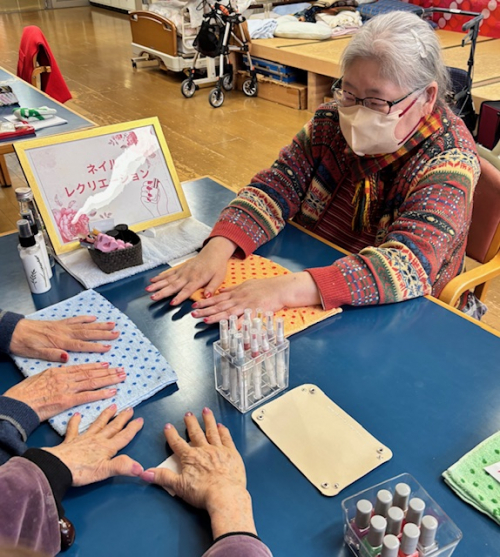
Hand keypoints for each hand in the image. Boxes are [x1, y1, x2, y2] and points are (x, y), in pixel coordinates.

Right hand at [4, 362, 125, 421]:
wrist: (16, 405)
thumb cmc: (23, 394)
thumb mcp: (38, 377)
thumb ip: (54, 372)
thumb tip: (64, 368)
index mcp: (57, 371)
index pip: (81, 368)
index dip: (96, 366)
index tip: (107, 365)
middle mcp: (64, 377)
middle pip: (90, 373)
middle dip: (108, 372)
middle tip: (121, 370)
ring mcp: (66, 388)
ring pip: (92, 382)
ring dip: (109, 379)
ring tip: (121, 377)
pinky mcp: (66, 400)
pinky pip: (88, 395)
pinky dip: (101, 393)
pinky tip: (112, 392)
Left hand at [9, 316, 119, 362]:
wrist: (13, 331)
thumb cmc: (24, 344)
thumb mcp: (35, 353)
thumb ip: (52, 355)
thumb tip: (67, 357)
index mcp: (60, 342)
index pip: (82, 345)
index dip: (96, 346)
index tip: (109, 347)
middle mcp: (64, 333)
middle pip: (87, 333)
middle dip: (104, 334)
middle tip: (117, 333)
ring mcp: (62, 327)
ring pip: (84, 325)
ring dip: (99, 325)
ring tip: (112, 324)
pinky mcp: (59, 323)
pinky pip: (75, 320)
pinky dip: (85, 318)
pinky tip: (93, 318)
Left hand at [44, 405, 143, 485]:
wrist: (56, 467)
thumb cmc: (81, 471)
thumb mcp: (105, 470)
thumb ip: (123, 467)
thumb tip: (141, 468)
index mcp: (107, 447)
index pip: (123, 436)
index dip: (133, 428)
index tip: (140, 419)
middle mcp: (97, 440)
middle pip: (113, 427)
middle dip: (122, 418)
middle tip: (130, 409)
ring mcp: (83, 439)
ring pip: (98, 424)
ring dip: (106, 415)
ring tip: (112, 406)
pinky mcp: (70, 441)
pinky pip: (73, 429)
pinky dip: (75, 422)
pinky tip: (76, 415)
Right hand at [140, 408, 256, 538]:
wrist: (225, 495)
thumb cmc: (202, 492)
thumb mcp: (178, 487)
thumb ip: (162, 477)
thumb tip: (144, 473)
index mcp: (190, 457)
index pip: (177, 443)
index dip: (172, 434)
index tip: (168, 426)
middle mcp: (204, 450)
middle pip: (196, 433)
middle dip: (191, 423)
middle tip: (188, 414)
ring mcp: (218, 449)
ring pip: (212, 431)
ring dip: (208, 420)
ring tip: (206, 411)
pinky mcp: (231, 453)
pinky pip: (226, 438)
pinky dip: (223, 431)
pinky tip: (221, 426)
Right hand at [146, 237, 236, 305]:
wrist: (214, 252)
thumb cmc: (217, 266)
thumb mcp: (219, 278)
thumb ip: (212, 287)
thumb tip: (207, 297)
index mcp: (197, 279)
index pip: (187, 290)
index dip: (179, 297)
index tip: (172, 303)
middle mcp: (188, 275)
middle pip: (173, 285)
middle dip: (162, 292)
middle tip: (153, 297)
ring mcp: (183, 271)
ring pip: (168, 279)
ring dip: (158, 284)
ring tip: (148, 289)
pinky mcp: (180, 268)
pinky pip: (169, 273)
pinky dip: (160, 276)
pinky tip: (153, 280)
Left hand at [191, 271, 320, 323]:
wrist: (280, 288)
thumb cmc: (265, 287)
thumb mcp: (247, 284)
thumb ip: (234, 289)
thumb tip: (222, 291)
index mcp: (236, 292)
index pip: (217, 297)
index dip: (205, 301)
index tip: (194, 304)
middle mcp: (238, 298)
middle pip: (219, 305)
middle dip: (205, 310)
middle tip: (193, 314)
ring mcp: (246, 305)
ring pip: (228, 311)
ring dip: (215, 316)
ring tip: (204, 320)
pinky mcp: (255, 311)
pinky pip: (243, 319)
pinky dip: (235, 324)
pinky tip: (228, 328)